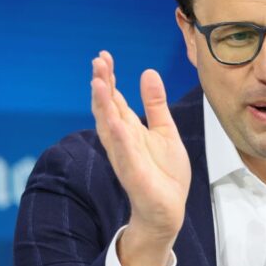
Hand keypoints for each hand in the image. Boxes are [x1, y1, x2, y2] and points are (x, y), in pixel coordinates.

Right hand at [91, 51, 190, 265]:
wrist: (168, 210)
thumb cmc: (164, 173)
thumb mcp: (165, 130)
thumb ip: (155, 104)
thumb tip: (148, 72)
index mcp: (129, 128)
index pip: (114, 98)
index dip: (108, 78)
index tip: (103, 55)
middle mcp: (122, 140)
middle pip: (107, 108)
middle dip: (101, 85)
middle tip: (97, 62)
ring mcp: (125, 156)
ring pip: (109, 127)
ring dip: (103, 106)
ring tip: (98, 83)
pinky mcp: (133, 174)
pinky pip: (124, 153)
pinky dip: (119, 137)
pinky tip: (115, 122)